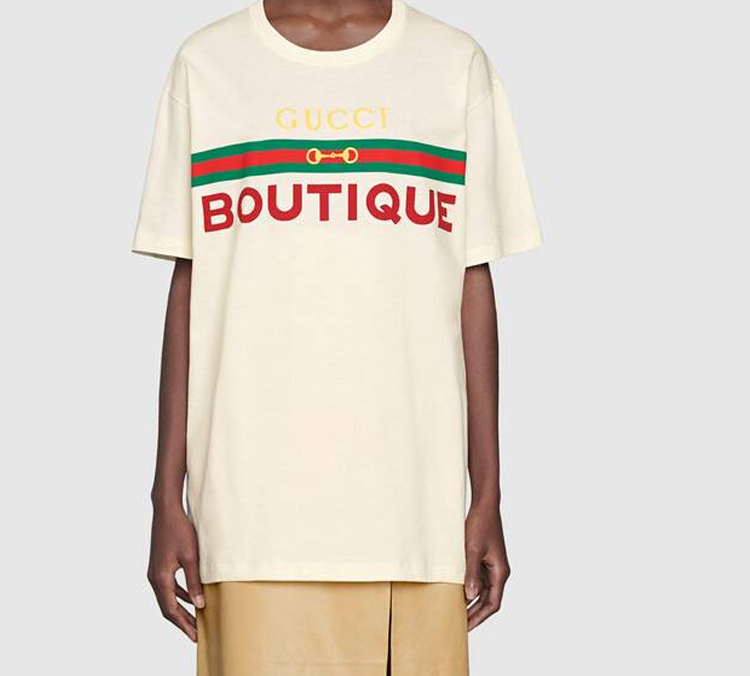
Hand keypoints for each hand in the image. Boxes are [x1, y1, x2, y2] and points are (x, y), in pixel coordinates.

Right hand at [147, 503, 204, 641]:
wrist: (166, 511)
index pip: (171, 610)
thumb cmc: (179, 531)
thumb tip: (200, 604)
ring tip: (194, 619)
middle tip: (195, 633)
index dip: (183, 624)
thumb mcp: (191, 557)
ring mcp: (155, 571)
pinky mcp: (159, 565)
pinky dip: (179, 595)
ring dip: (180, 609)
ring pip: (167, 597)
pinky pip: (168, 587)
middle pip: (167, 607)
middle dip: (181, 621)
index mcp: (160, 578)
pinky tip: (190, 597)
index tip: (195, 635)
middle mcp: (154, 578)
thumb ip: (194, 582)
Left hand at [464, 504, 510, 630]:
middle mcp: (498, 572)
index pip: (492, 604)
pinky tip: (456, 593)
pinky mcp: (484, 560)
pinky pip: (478, 579)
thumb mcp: (472, 550)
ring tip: (456, 613)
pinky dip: (469, 588)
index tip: (467, 627)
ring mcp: (491, 566)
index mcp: (500, 572)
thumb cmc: (481, 525)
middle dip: (475, 614)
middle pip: (488, 600)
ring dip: (471, 602)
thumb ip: (471, 573)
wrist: (484, 506)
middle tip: (459, 625)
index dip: (480, 617)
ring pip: (483, 591)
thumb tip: (470, 596)